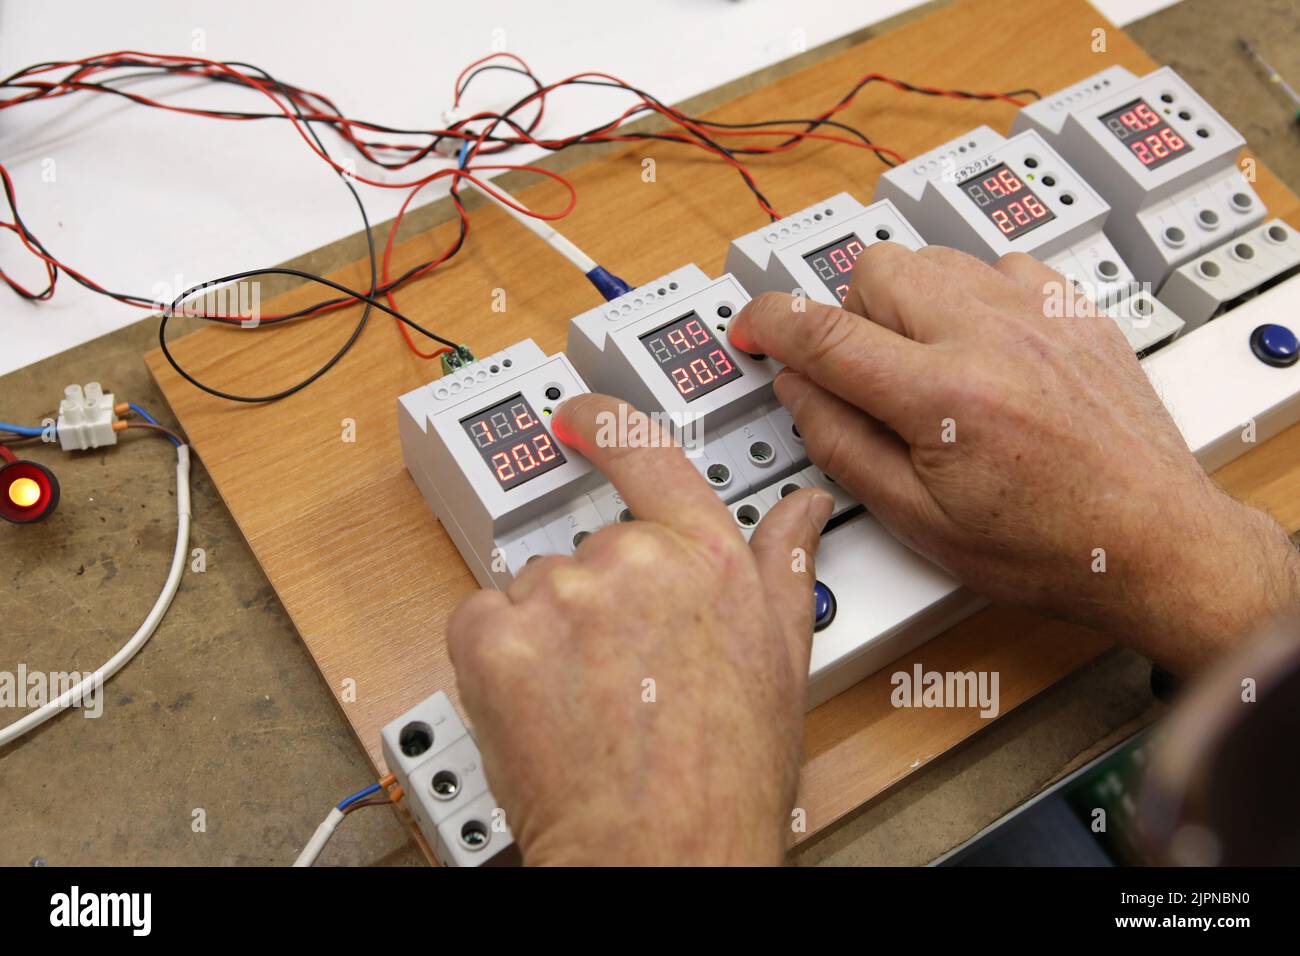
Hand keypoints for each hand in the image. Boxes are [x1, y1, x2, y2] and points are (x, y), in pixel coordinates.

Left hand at [447, 393, 834, 864]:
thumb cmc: (726, 777)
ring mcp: (560, 595)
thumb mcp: (783, 660)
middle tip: (622, 670)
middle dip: (598, 599)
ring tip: (588, 700)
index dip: (606, 423)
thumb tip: (804, 509)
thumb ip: (786, 564)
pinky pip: (481, 620)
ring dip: (549, 632)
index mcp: (707, 556)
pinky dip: (498, 657)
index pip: (648, 456)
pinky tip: (541, 705)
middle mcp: (633, 560)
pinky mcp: (494, 637)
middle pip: (590, 546)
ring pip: (534, 587)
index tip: (579, 411)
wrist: (661, 854)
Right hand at [729, 244, 1299, 673]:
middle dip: (847, 314)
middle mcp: (992, 336)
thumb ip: (842, 445)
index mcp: (945, 395)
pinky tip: (978, 348)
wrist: (1153, 541)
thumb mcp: (918, 522)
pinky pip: (997, 265)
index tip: (752, 327)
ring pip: (933, 257)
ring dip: (905, 302)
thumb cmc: (1049, 546)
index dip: (769, 321)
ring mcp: (1040, 315)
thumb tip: (797, 388)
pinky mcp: (1074, 310)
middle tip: (861, 374)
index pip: (824, 331)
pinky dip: (969, 297)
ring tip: (923, 365)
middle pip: (875, 268)